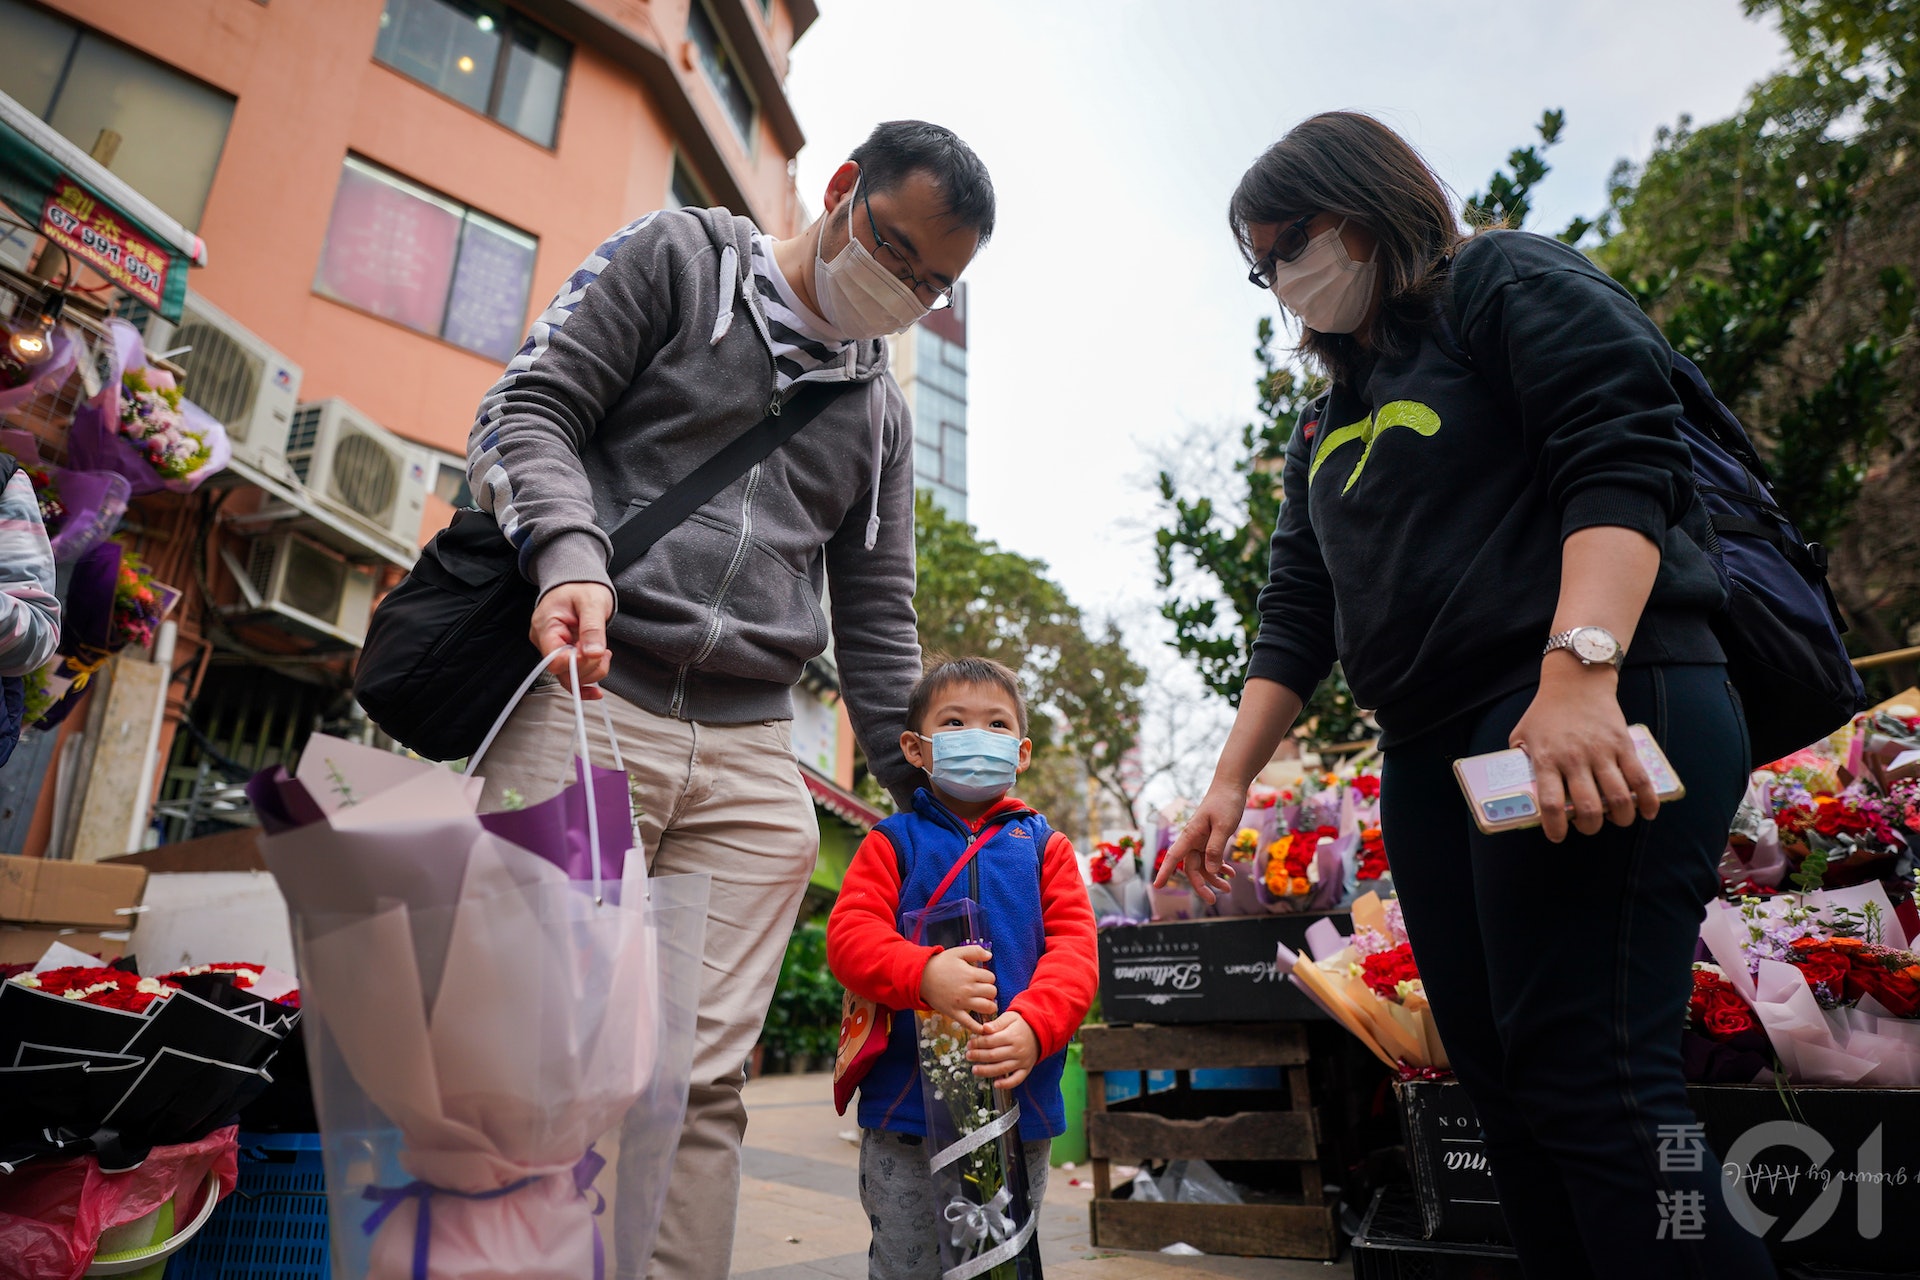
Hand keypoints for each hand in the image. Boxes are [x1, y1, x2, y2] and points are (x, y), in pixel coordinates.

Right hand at [531, 583, 614, 697]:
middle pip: (562, 671)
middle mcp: (545, 641)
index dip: (576, 663)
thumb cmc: (581, 587)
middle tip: (604, 651)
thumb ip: (592, 628)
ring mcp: (553, 648)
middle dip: (588, 667)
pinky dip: (586, 679)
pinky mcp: (563, 653)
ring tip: (604, 652)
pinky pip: (571, 673)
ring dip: (591, 671)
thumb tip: (594, 653)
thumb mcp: (592, 602)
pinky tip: (596, 688)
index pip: (554, 659)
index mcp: (546, 626)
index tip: (595, 653)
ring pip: (568, 676)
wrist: (578, 581)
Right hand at [920, 946, 996, 1034]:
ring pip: (987, 1007)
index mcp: (970, 974)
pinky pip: (970, 1023)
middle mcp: (968, 989)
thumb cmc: (940, 964)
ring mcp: (962, 1003)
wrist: (921, 977)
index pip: (991, 978)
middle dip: (990, 991)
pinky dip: (978, 1028)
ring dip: (989, 1006)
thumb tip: (990, 956)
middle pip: (992, 992)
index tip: (981, 978)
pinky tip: (983, 1029)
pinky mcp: (954, 1013)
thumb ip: (975, 951)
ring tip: (984, 1003)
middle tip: (983, 990)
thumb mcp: (957, 952)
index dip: (988, 977)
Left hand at [968, 1010, 1039, 1089]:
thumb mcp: (1010, 1017)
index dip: (978, 1043)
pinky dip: (1007, 1084)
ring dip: (987, 1071)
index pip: (991, 1041)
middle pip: (994, 1056)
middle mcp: (1018, 1050)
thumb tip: (984, 1028)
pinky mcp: (1026, 1069)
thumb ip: (997, 1023)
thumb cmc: (1021, 1024)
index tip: (969, 1044)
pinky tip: (996, 1084)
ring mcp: (1022, 1061)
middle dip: (979, 1056)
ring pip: (1002, 1069)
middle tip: (968, 1056)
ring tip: (974, 1070)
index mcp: (1012, 1036)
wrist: (1040, 1031)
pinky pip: (1017, 1079)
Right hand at [1155, 783, 1241, 901]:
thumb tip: (1209, 871)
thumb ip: (1216, 848)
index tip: (1157, 886)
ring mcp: (1202, 839)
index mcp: (1190, 835)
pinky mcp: (1211, 838)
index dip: (1165, 872)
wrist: (1231, 785)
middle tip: (1213, 900)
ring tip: (1227, 889)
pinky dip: (1221, 866)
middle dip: (1201, 885)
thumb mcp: (1223, 826)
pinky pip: (1212, 857)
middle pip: (1191, 867)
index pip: (1173, 857)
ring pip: (1203, 865)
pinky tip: (1231, 874)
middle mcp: (1193, 839)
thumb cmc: (1225, 802)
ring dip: (1214, 878)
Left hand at [1510, 656, 1658, 841]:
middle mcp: (1574, 758)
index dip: (1555, 827)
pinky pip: (1640, 778)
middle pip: (1588, 807)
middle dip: (1590, 826)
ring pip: (1617, 797)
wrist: (1576, 682)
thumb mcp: (1521, 735)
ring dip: (1620, 818)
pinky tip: (1646, 813)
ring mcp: (1602, 752)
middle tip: (1588, 826)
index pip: (1551, 803)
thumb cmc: (1545, 712)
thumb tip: (1516, 789)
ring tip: (1617, 820)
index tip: (1557, 836)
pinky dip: (1647, 800)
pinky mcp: (1623, 744)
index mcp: (1546, 758)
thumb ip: (1519, 762)